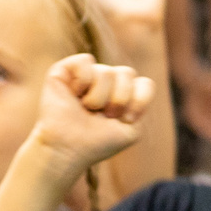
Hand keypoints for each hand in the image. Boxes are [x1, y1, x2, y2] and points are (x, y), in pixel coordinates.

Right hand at [28, 55, 154, 173]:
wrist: (67, 149)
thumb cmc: (97, 143)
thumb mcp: (131, 130)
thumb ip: (141, 104)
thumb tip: (136, 80)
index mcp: (122, 93)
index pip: (145, 83)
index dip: (138, 101)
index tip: (125, 120)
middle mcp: (105, 81)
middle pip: (127, 73)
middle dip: (118, 100)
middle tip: (101, 116)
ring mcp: (86, 74)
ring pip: (107, 71)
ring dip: (97, 98)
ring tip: (85, 109)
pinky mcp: (65, 70)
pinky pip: (86, 61)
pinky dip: (82, 81)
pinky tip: (73, 95)